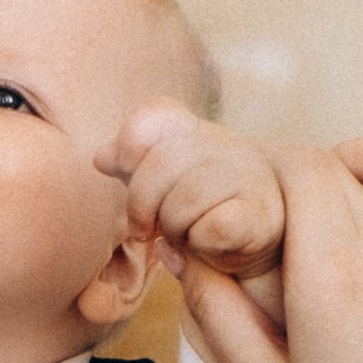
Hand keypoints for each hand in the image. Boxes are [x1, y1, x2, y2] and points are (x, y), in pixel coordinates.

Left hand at [103, 105, 287, 292]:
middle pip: (161, 162)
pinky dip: (201, 243)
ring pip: (185, 199)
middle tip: (151, 226)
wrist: (256, 247)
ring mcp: (248, 177)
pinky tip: (208, 244)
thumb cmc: (199, 213)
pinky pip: (215, 226)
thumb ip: (130, 165)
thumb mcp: (159, 184)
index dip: (130, 143)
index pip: (155, 116)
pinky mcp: (262, 216)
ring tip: (186, 235)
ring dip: (174, 228)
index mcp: (193, 132)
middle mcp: (225, 145)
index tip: (125, 170)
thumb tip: (101, 158)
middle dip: (144, 204)